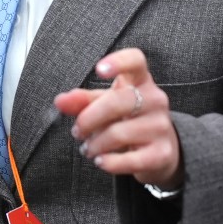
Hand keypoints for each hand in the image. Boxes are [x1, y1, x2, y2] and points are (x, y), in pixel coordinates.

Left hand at [54, 48, 182, 189]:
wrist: (161, 149)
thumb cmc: (129, 120)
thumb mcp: (107, 105)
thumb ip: (83, 101)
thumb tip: (60, 101)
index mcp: (141, 81)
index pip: (136, 61)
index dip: (118, 62)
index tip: (99, 70)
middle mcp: (155, 99)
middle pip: (118, 102)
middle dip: (89, 119)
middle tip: (77, 131)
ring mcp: (161, 126)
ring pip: (119, 133)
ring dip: (95, 144)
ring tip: (88, 148)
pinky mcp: (162, 153)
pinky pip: (130, 160)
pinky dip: (109, 163)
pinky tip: (101, 161)